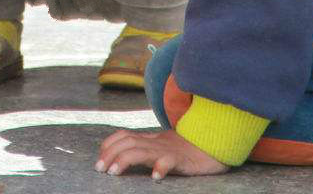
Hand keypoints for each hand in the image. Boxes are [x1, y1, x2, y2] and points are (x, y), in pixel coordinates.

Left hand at [97, 128, 229, 179]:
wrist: (213, 145)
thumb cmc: (186, 149)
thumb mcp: (161, 146)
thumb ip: (144, 148)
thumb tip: (121, 155)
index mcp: (150, 139)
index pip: (124, 135)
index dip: (109, 144)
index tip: (99, 158)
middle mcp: (156, 142)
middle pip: (128, 142)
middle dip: (111, 154)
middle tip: (100, 168)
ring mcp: (168, 150)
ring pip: (143, 150)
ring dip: (126, 159)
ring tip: (115, 171)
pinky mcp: (182, 159)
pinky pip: (171, 161)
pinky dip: (162, 167)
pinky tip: (155, 176)